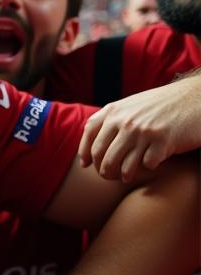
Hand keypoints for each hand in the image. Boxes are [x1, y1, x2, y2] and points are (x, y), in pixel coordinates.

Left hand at [78, 74, 200, 182]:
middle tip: (108, 176)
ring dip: (122, 175)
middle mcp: (126, 121)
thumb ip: (111, 120)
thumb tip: (88, 149)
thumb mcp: (131, 105)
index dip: (85, 152)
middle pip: (103, 156)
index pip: (90, 134)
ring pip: (121, 165)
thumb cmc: (161, 105)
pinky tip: (149, 166)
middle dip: (103, 170)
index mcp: (115, 111)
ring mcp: (144, 132)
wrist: (195, 98)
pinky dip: (146, 169)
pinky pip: (146, 165)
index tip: (86, 165)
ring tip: (125, 177)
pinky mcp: (163, 142)